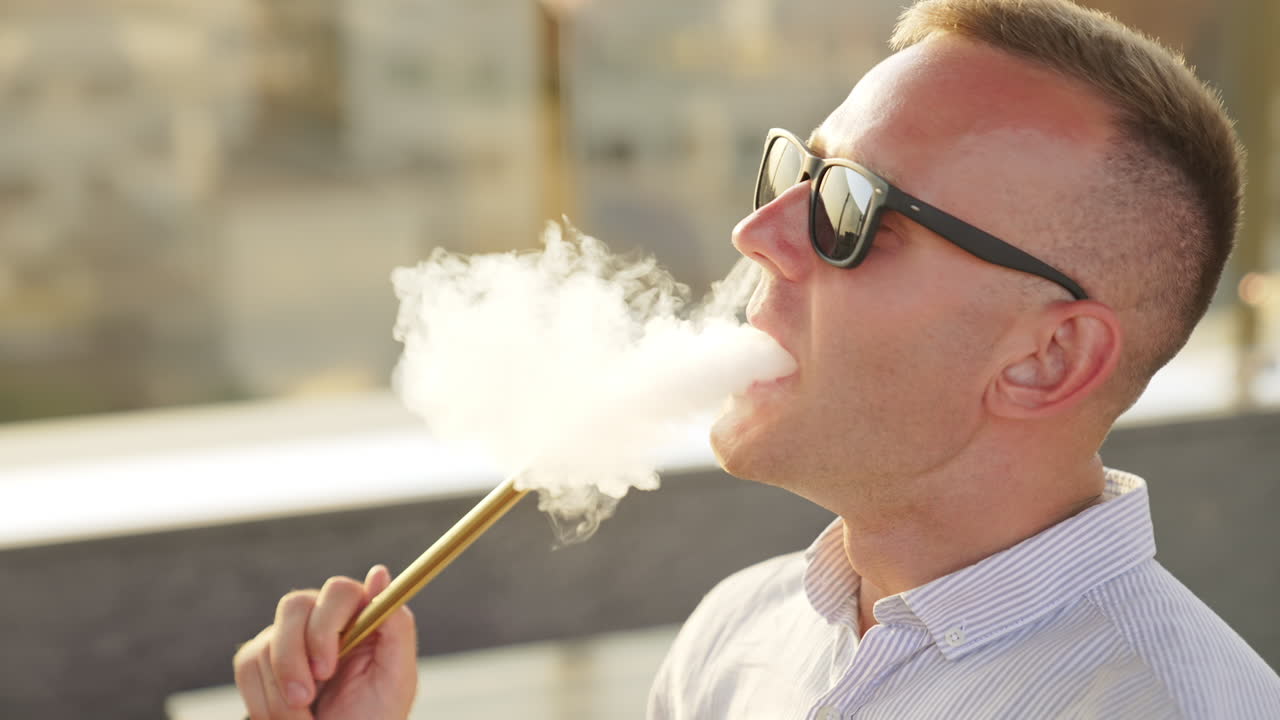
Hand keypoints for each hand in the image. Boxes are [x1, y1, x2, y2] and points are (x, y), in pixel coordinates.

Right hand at [234, 565, 418, 719]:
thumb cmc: (376, 715)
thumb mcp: (397, 677)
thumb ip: (398, 626)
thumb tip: (379, 574)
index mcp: (360, 615)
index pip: (338, 591)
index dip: (325, 627)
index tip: (326, 670)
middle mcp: (323, 618)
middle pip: (294, 606)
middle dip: (293, 660)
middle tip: (304, 699)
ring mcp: (290, 637)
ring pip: (266, 642)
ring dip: (280, 693)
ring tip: (306, 718)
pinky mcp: (261, 659)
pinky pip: (247, 665)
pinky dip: (263, 700)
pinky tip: (287, 717)